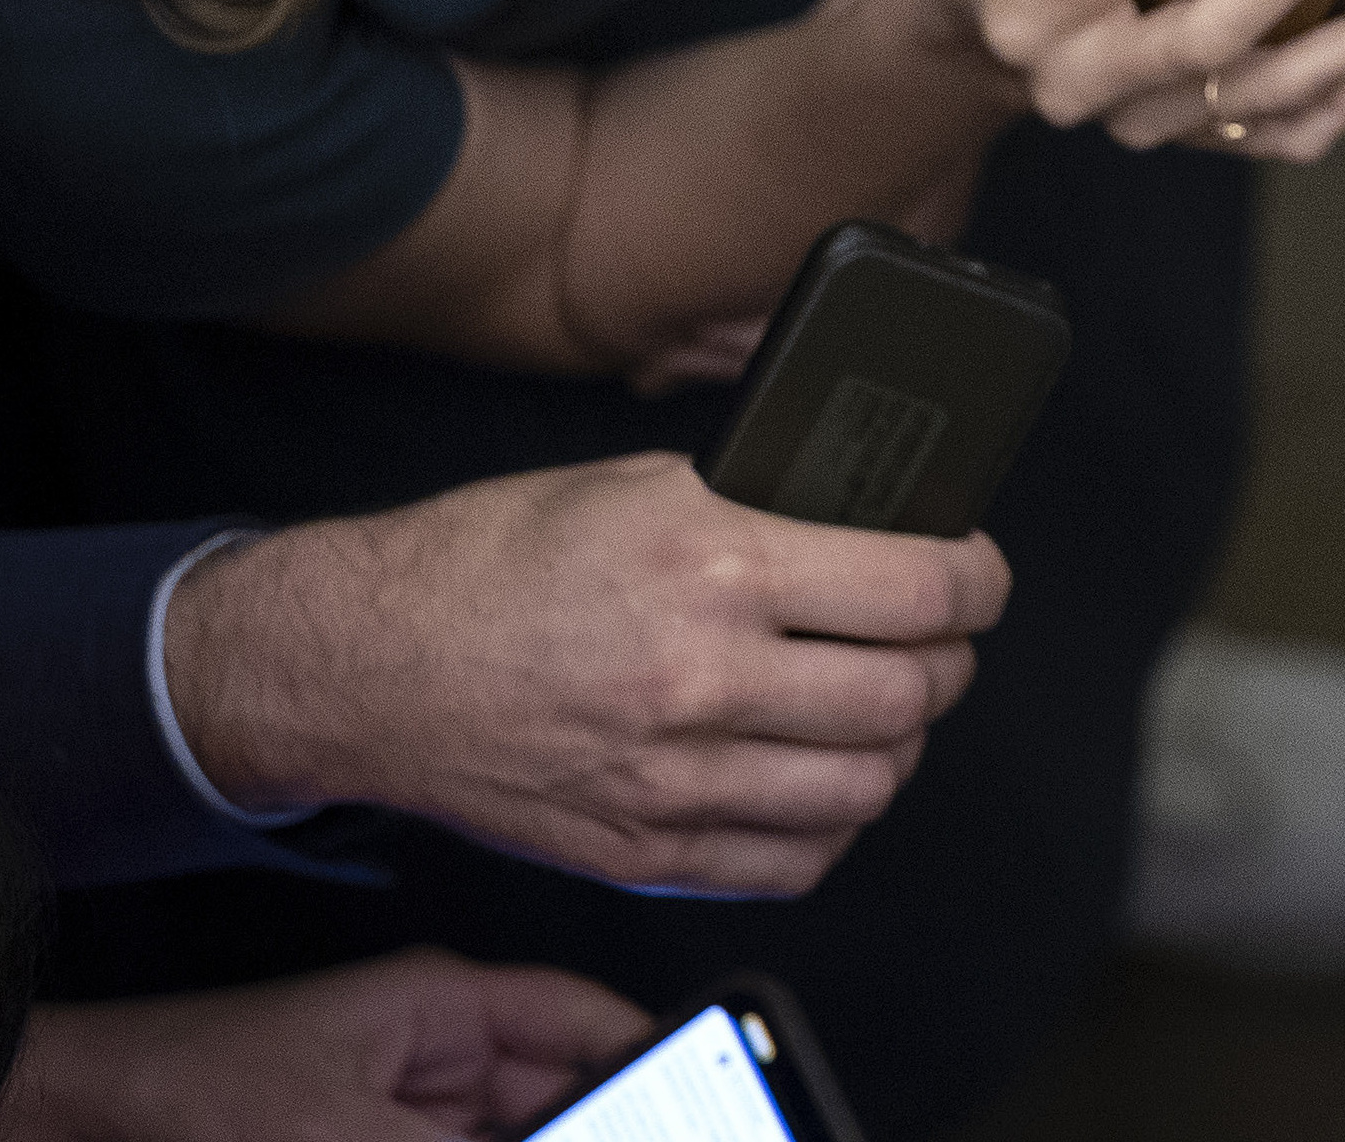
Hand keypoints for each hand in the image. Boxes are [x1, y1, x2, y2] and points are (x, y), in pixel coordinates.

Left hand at [3, 955, 650, 1141]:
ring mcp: (407, 1115)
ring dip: (551, 1139)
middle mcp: (437, 1060)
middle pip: (555, 1098)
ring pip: (513, 1135)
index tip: (706, 1082)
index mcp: (446, 1008)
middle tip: (655, 1129)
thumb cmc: (188, 1086)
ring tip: (607, 1138)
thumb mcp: (336, 1128)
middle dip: (600, 1118)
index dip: (654, 1050)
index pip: (585, 1019)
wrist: (82, 1119)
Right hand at [163, 454, 1005, 894]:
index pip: (920, 589)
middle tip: (937, 637)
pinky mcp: (640, 847)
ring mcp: (672, 775)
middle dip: (948, 661)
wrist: (366, 663)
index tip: (978, 575)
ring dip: (899, 744)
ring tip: (883, 705)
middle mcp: (701, 678)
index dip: (978, 581)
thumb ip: (766, 512)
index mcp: (714, 564)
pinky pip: (792, 859)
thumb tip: (874, 527)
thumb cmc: (497, 560)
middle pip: (909, 693)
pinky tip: (819, 777)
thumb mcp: (645, 486)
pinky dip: (832, 822)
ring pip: (866, 785)